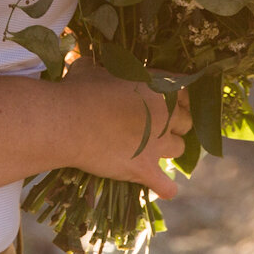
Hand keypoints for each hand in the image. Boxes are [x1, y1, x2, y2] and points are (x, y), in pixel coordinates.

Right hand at [57, 61, 192, 197]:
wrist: (66, 121)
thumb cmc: (78, 89)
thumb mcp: (92, 68)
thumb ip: (105, 68)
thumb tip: (94, 65)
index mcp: (159, 86)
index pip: (187, 91)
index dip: (178, 97)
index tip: (167, 100)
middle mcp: (166, 115)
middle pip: (186, 121)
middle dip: (174, 122)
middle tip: (155, 124)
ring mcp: (158, 144)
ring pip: (180, 149)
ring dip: (168, 148)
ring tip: (151, 148)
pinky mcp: (145, 169)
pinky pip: (166, 185)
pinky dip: (165, 187)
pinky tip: (161, 187)